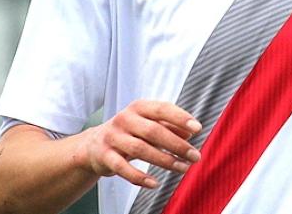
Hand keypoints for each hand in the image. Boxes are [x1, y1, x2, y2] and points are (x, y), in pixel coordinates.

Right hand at [80, 100, 202, 188]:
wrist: (93, 145)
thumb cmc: (129, 132)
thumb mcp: (149, 124)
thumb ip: (169, 126)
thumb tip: (190, 132)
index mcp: (138, 107)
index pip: (162, 109)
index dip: (180, 118)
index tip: (198, 129)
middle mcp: (125, 119)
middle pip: (154, 131)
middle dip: (177, 145)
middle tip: (195, 156)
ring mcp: (113, 137)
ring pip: (141, 149)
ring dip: (165, 161)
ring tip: (183, 168)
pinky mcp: (105, 156)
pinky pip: (123, 168)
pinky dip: (140, 177)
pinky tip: (155, 183)